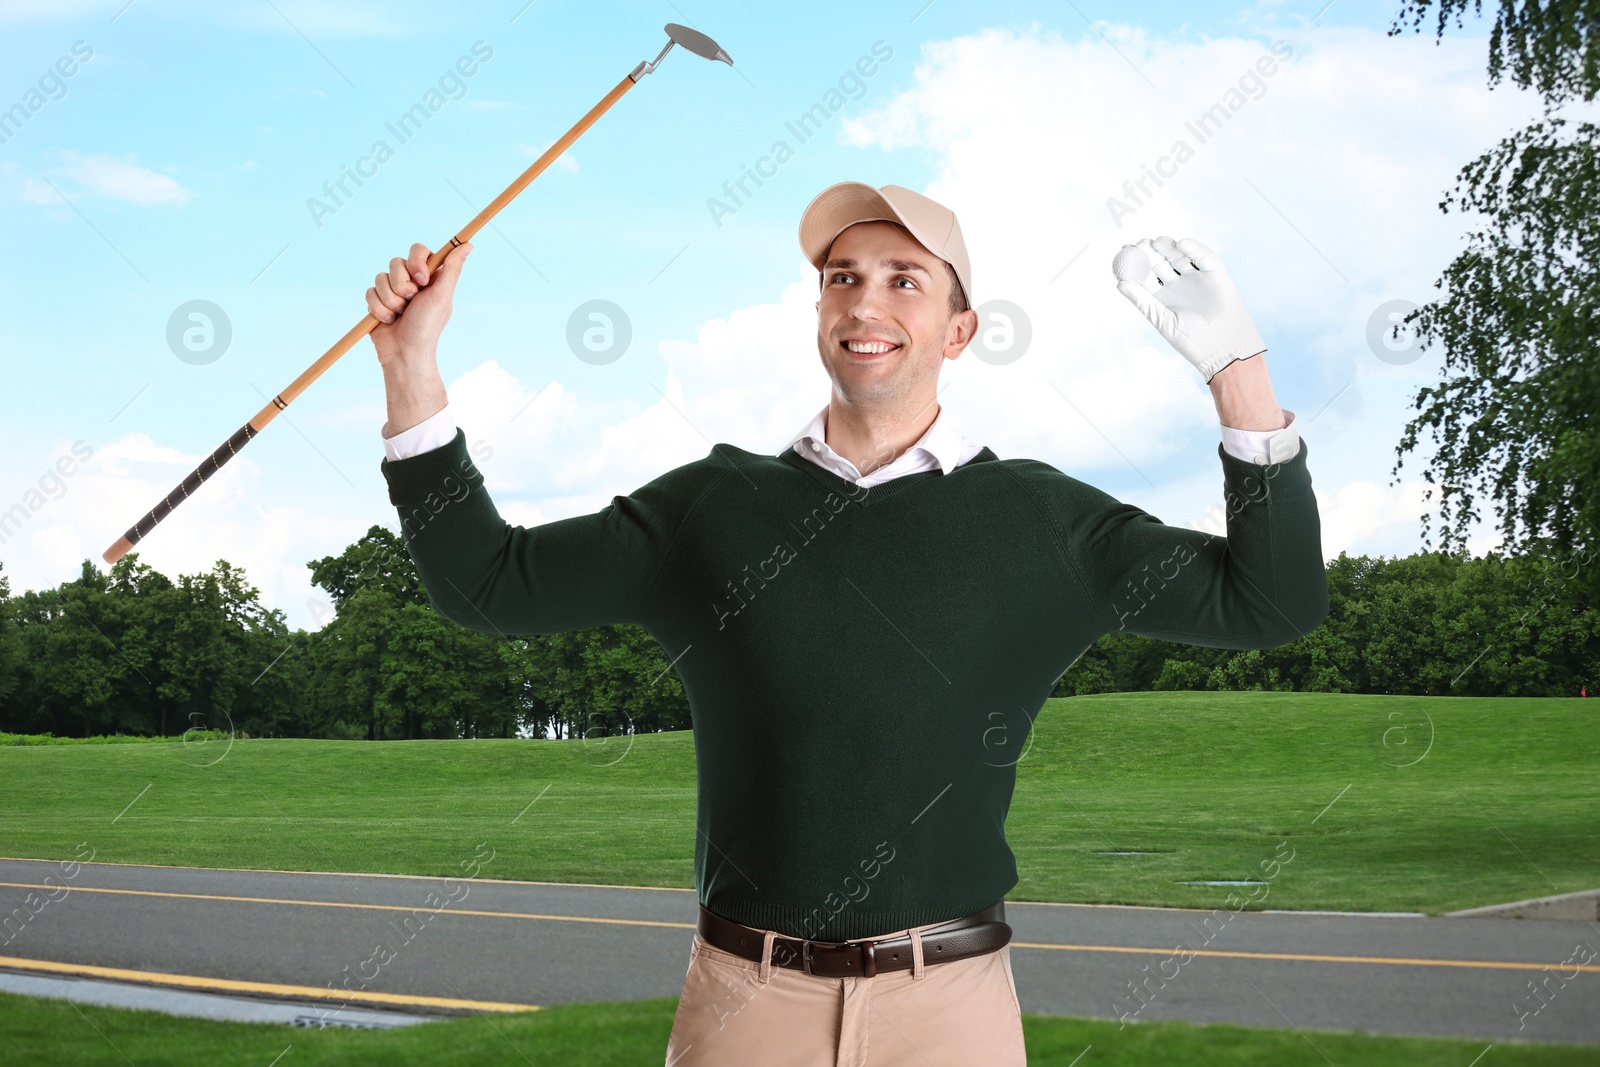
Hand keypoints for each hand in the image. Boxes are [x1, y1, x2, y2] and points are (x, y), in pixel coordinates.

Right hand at [365, 240, 472, 367]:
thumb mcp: (442, 296)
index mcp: (429, 277)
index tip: (421, 279)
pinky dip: (379, 309)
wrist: (405, 353)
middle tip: (411, 303)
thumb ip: (452, 269)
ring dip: (391, 300)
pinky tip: (389, 321)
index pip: (418, 250)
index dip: (416, 262)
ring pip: (380, 277)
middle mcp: (410, 281)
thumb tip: (468, 244)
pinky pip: (370, 292)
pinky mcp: (377, 301)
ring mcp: (392, 290)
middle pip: (396, 262)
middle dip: (402, 286)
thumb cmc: (428, 327)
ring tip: (400, 315)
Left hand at [1112, 236, 1265, 382]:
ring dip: (1168, 247)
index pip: (1145, 275)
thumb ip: (1142, 300)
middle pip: (1160, 262)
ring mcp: (1196, 278)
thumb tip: (1119, 283)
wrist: (1223, 348)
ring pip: (1178, 256)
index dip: (1135, 264)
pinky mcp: (1215, 273)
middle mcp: (1178, 285)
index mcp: (1162, 297)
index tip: (1125, 251)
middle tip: (1140, 243)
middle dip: (1150, 251)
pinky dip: (1193, 248)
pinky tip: (1181, 244)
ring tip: (1157, 243)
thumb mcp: (1161, 319)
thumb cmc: (1190, 340)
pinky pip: (1203, 257)